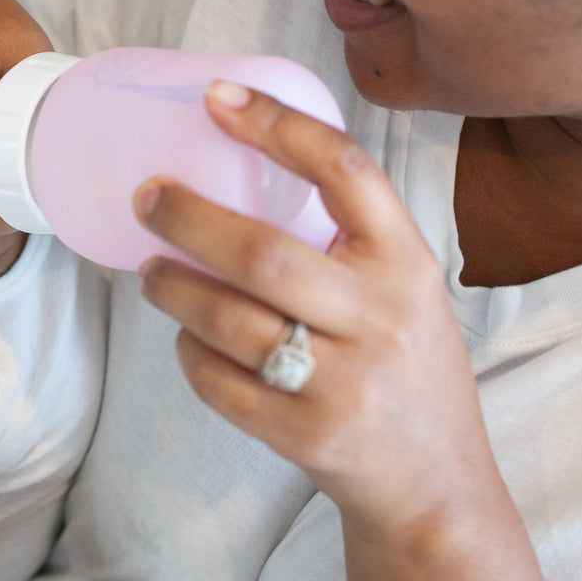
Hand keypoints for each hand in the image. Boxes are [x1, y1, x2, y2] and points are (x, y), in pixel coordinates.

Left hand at [133, 80, 486, 532]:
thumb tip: (246, 160)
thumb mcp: (405, 285)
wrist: (435, 483)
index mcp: (406, 263)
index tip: (218, 97)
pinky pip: (219, 382)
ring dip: (172, 288)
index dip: (276, 125)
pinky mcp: (305, 436)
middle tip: (146, 197)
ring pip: (228, 320)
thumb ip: (349, 235)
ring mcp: (344, 383)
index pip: (345, 170)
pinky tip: (187, 336)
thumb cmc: (407, 364)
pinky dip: (189, 352)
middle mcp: (381, 318)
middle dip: (188, 218)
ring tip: (150, 269)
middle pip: (263, 253)